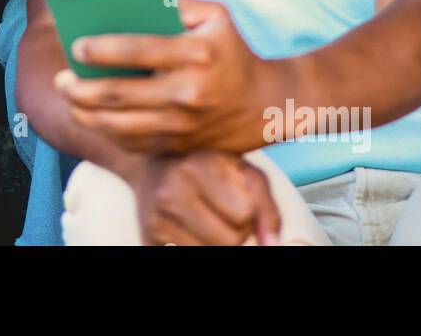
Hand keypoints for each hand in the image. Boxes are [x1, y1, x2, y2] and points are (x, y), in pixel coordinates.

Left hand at [55, 0, 268, 153]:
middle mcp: (187, 92)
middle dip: (79, 88)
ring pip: (119, 126)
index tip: (76, 47)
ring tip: (69, 99)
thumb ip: (177, 2)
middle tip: (61, 80)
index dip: (100, 50)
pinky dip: (107, 132)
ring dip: (85, 113)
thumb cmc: (234, 52)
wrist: (270, 103)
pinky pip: (133, 143)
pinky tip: (94, 117)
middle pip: (118, 94)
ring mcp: (183, 124)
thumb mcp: (217, 16)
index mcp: (195, 54)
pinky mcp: (180, 145)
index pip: (137, 51)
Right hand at [126, 152, 281, 245]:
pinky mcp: (149, 238)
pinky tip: (191, 228)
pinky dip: (199, 246)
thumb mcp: (241, 170)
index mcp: (198, 166)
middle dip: (235, 231)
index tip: (237, 197)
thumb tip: (271, 244)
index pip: (244, 213)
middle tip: (222, 211)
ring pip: (212, 253)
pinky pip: (191, 256)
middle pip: (231, 240)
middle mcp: (172, 191)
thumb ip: (265, 204)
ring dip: (217, 242)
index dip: (248, 210)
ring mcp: (157, 218)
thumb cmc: (204, 165)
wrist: (152, 166)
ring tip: (207, 219)